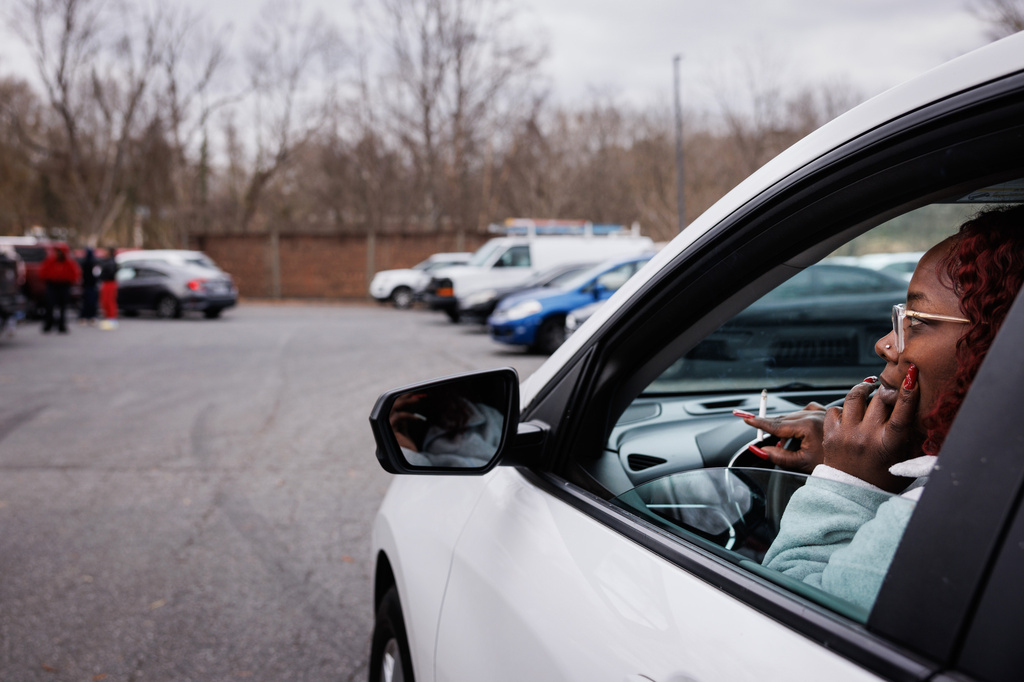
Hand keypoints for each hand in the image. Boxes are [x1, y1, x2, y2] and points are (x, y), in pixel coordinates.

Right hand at [390, 393, 427, 450]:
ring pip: (393, 408)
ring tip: (418, 399)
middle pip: (391, 405)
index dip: (402, 400)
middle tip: (415, 393)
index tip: (413, 395)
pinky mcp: (391, 431)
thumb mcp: (405, 433)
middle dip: (403, 398)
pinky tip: (418, 418)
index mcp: (387, 425)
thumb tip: (406, 413)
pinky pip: (398, 417)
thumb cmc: (408, 450)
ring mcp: (387, 428)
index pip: (393, 408)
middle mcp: (385, 426)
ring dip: (406, 401)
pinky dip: (408, 416)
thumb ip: (402, 424)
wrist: (410, 461)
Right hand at [735, 403, 825, 473]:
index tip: (745, 418)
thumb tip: (759, 449)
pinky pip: (806, 411)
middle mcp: (816, 415)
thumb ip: (778, 456)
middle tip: (761, 434)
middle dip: (772, 427)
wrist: (854, 468)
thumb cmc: (831, 467)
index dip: (759, 423)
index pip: (776, 425)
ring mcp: (823, 412)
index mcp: (808, 425)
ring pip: (794, 414)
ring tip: (789, 444)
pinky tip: (801, 431)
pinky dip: (799, 419)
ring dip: (786, 425)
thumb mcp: (801, 463)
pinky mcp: (827, 412)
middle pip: (784, 419)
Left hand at [821, 368, 919, 491]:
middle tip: (889, 390)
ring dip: (863, 389)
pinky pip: (834, 410)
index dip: (908, 392)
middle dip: (886, 390)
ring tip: (869, 388)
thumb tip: (925, 420)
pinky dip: (842, 407)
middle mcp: (866, 436)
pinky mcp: (830, 435)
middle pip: (879, 399)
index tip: (911, 374)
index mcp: (889, 444)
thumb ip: (915, 442)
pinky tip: (850, 411)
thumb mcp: (905, 463)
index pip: (901, 412)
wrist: (851, 495)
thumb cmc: (882, 481)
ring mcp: (846, 434)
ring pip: (854, 398)